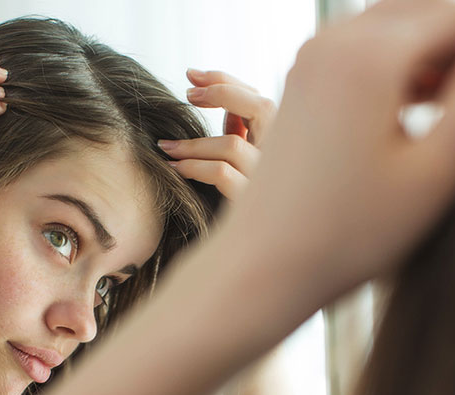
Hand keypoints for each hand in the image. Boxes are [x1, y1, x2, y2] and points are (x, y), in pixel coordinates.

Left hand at [158, 70, 275, 199]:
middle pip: (261, 107)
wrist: (262, 258)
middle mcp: (287, 161)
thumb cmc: (255, 211)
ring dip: (193, 143)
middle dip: (221, 91)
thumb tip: (228, 112)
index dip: (228, 81)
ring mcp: (274, 184)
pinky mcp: (256, 207)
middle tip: (187, 93)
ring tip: (166, 147)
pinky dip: (195, 167)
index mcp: (287, 147)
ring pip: (233, 145)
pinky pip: (223, 175)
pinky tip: (177, 168)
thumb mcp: (251, 169)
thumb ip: (245, 139)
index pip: (261, 100)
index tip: (194, 76)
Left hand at [229, 0, 454, 306]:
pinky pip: (356, 52)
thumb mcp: (435, 168)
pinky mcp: (296, 86)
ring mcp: (306, 64)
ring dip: (429, 50)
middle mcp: (331, 45)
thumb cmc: (350, 232)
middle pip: (421, 13)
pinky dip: (393, 64)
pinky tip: (416, 103)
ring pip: (388, 29)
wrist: (264, 263)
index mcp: (370, 57)